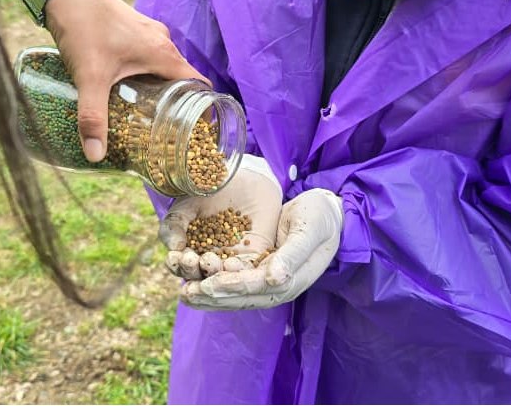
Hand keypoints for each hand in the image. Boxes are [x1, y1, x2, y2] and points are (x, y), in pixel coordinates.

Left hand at [45, 0, 205, 161]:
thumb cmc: (84, 26)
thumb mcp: (90, 77)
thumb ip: (92, 117)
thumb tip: (95, 155)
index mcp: (164, 53)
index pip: (199, 83)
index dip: (203, 108)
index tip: (198, 132)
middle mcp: (161, 42)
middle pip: (181, 79)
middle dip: (177, 105)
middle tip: (168, 132)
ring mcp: (146, 33)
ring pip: (162, 68)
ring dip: (158, 89)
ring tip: (147, 116)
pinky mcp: (131, 30)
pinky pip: (147, 57)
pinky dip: (143, 75)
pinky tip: (126, 88)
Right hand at [159, 155, 282, 279]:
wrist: (239, 174)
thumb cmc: (207, 190)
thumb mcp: (186, 204)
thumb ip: (174, 224)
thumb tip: (174, 248)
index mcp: (190, 249)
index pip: (180, 265)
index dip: (176, 264)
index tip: (176, 256)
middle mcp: (210, 259)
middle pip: (198, 276)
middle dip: (192, 270)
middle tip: (191, 259)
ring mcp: (231, 259)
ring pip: (221, 277)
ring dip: (213, 273)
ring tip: (209, 260)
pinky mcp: (253, 255)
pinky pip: (246, 269)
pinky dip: (237, 270)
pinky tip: (230, 263)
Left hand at [180, 188, 342, 310]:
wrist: (327, 214)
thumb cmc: (321, 219)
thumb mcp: (310, 231)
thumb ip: (294, 254)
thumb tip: (276, 278)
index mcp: (291, 280)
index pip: (256, 287)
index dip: (231, 287)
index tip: (208, 285)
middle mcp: (276, 286)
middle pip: (240, 297)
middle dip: (212, 296)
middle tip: (185, 293)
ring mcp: (267, 280)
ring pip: (234, 293)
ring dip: (208, 294)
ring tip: (183, 292)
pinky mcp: (258, 271)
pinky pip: (233, 280)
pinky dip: (213, 281)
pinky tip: (193, 279)